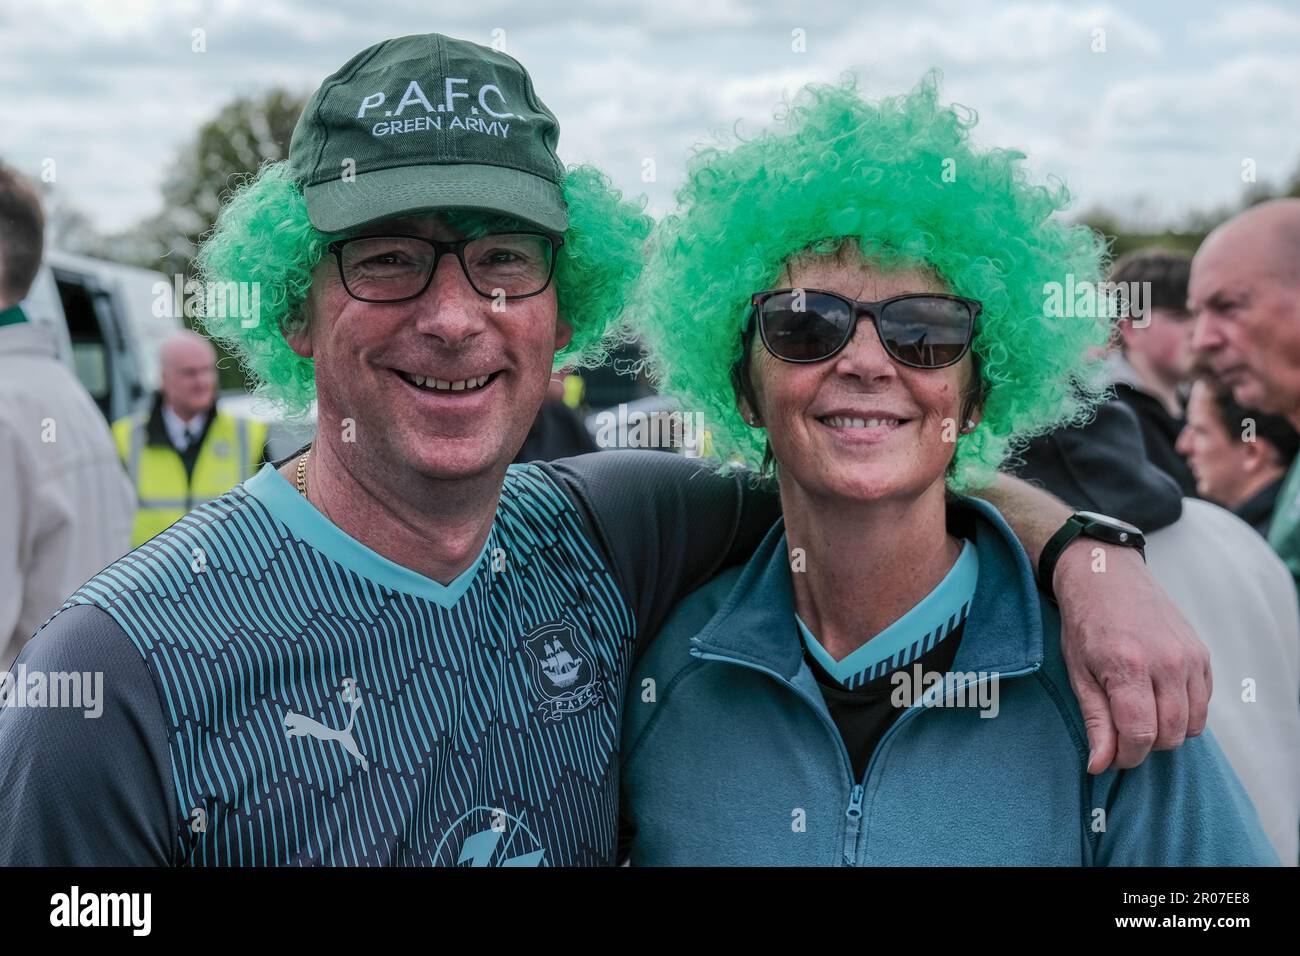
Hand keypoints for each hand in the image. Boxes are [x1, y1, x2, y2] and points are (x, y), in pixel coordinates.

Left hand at [1054, 541, 1210, 773]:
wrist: (1106, 577)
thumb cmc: (1085, 624)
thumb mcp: (1078, 672)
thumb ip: (1095, 721)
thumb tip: (1099, 766)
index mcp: (1128, 665)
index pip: (1140, 734)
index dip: (1126, 756)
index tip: (1112, 757)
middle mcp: (1166, 661)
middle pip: (1170, 734)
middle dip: (1146, 747)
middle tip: (1123, 737)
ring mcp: (1190, 657)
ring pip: (1192, 723)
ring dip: (1168, 733)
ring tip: (1141, 718)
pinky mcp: (1202, 653)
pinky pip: (1204, 702)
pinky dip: (1186, 713)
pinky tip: (1159, 700)